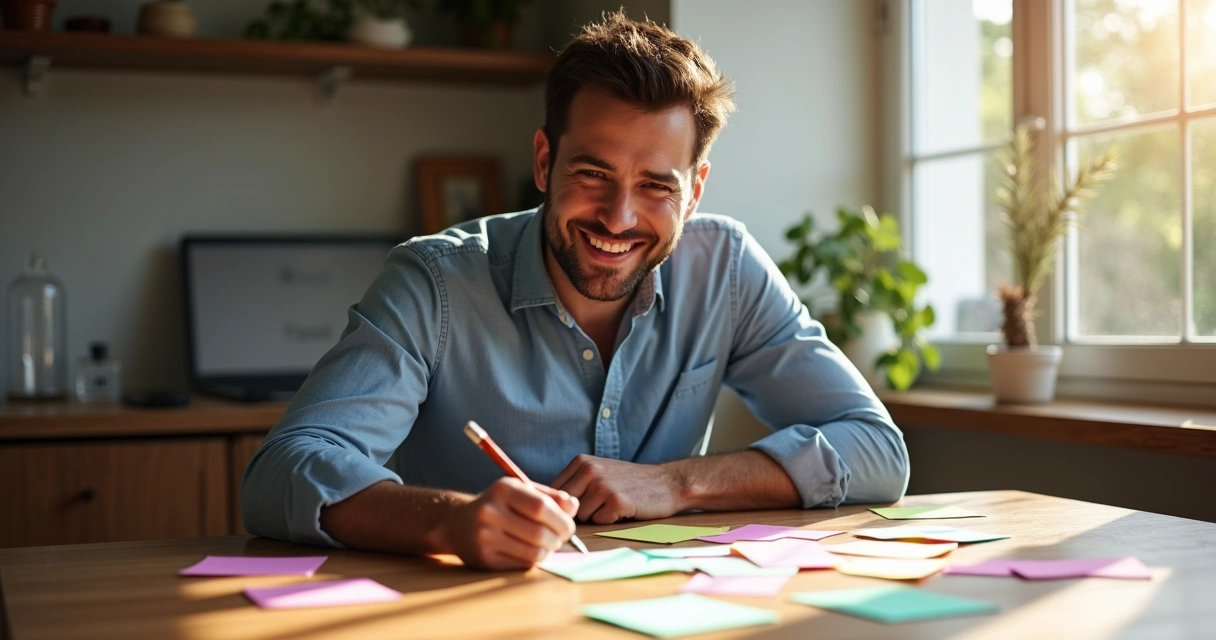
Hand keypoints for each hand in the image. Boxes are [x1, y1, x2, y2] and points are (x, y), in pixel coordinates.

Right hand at [437, 477, 578, 570]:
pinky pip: (522, 564)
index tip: (569, 527)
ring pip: (533, 552)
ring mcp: (484, 536)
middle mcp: (490, 511)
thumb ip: (549, 496)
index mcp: (503, 489)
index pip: (540, 507)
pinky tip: (531, 551)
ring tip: (548, 545)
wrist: (456, 522)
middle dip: (558, 538)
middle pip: (539, 532)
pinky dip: (534, 560)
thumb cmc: (498, 505)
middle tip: (561, 538)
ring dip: (548, 551)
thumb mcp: (521, 491)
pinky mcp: (484, 558)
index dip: (561, 520)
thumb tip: (574, 506)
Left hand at [551, 455, 684, 523]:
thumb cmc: (629, 481)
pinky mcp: (616, 501)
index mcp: (581, 461)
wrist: (665, 483)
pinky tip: (623, 509)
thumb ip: (574, 483)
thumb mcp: (598, 471)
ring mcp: (602, 485)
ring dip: (596, 516)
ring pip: (582, 516)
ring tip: (613, 505)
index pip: (553, 491)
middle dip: (578, 512)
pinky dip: (609, 520)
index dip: (563, 504)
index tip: (578, 505)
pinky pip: (599, 521)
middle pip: (565, 506)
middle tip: (599, 506)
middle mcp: (589, 470)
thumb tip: (544, 504)